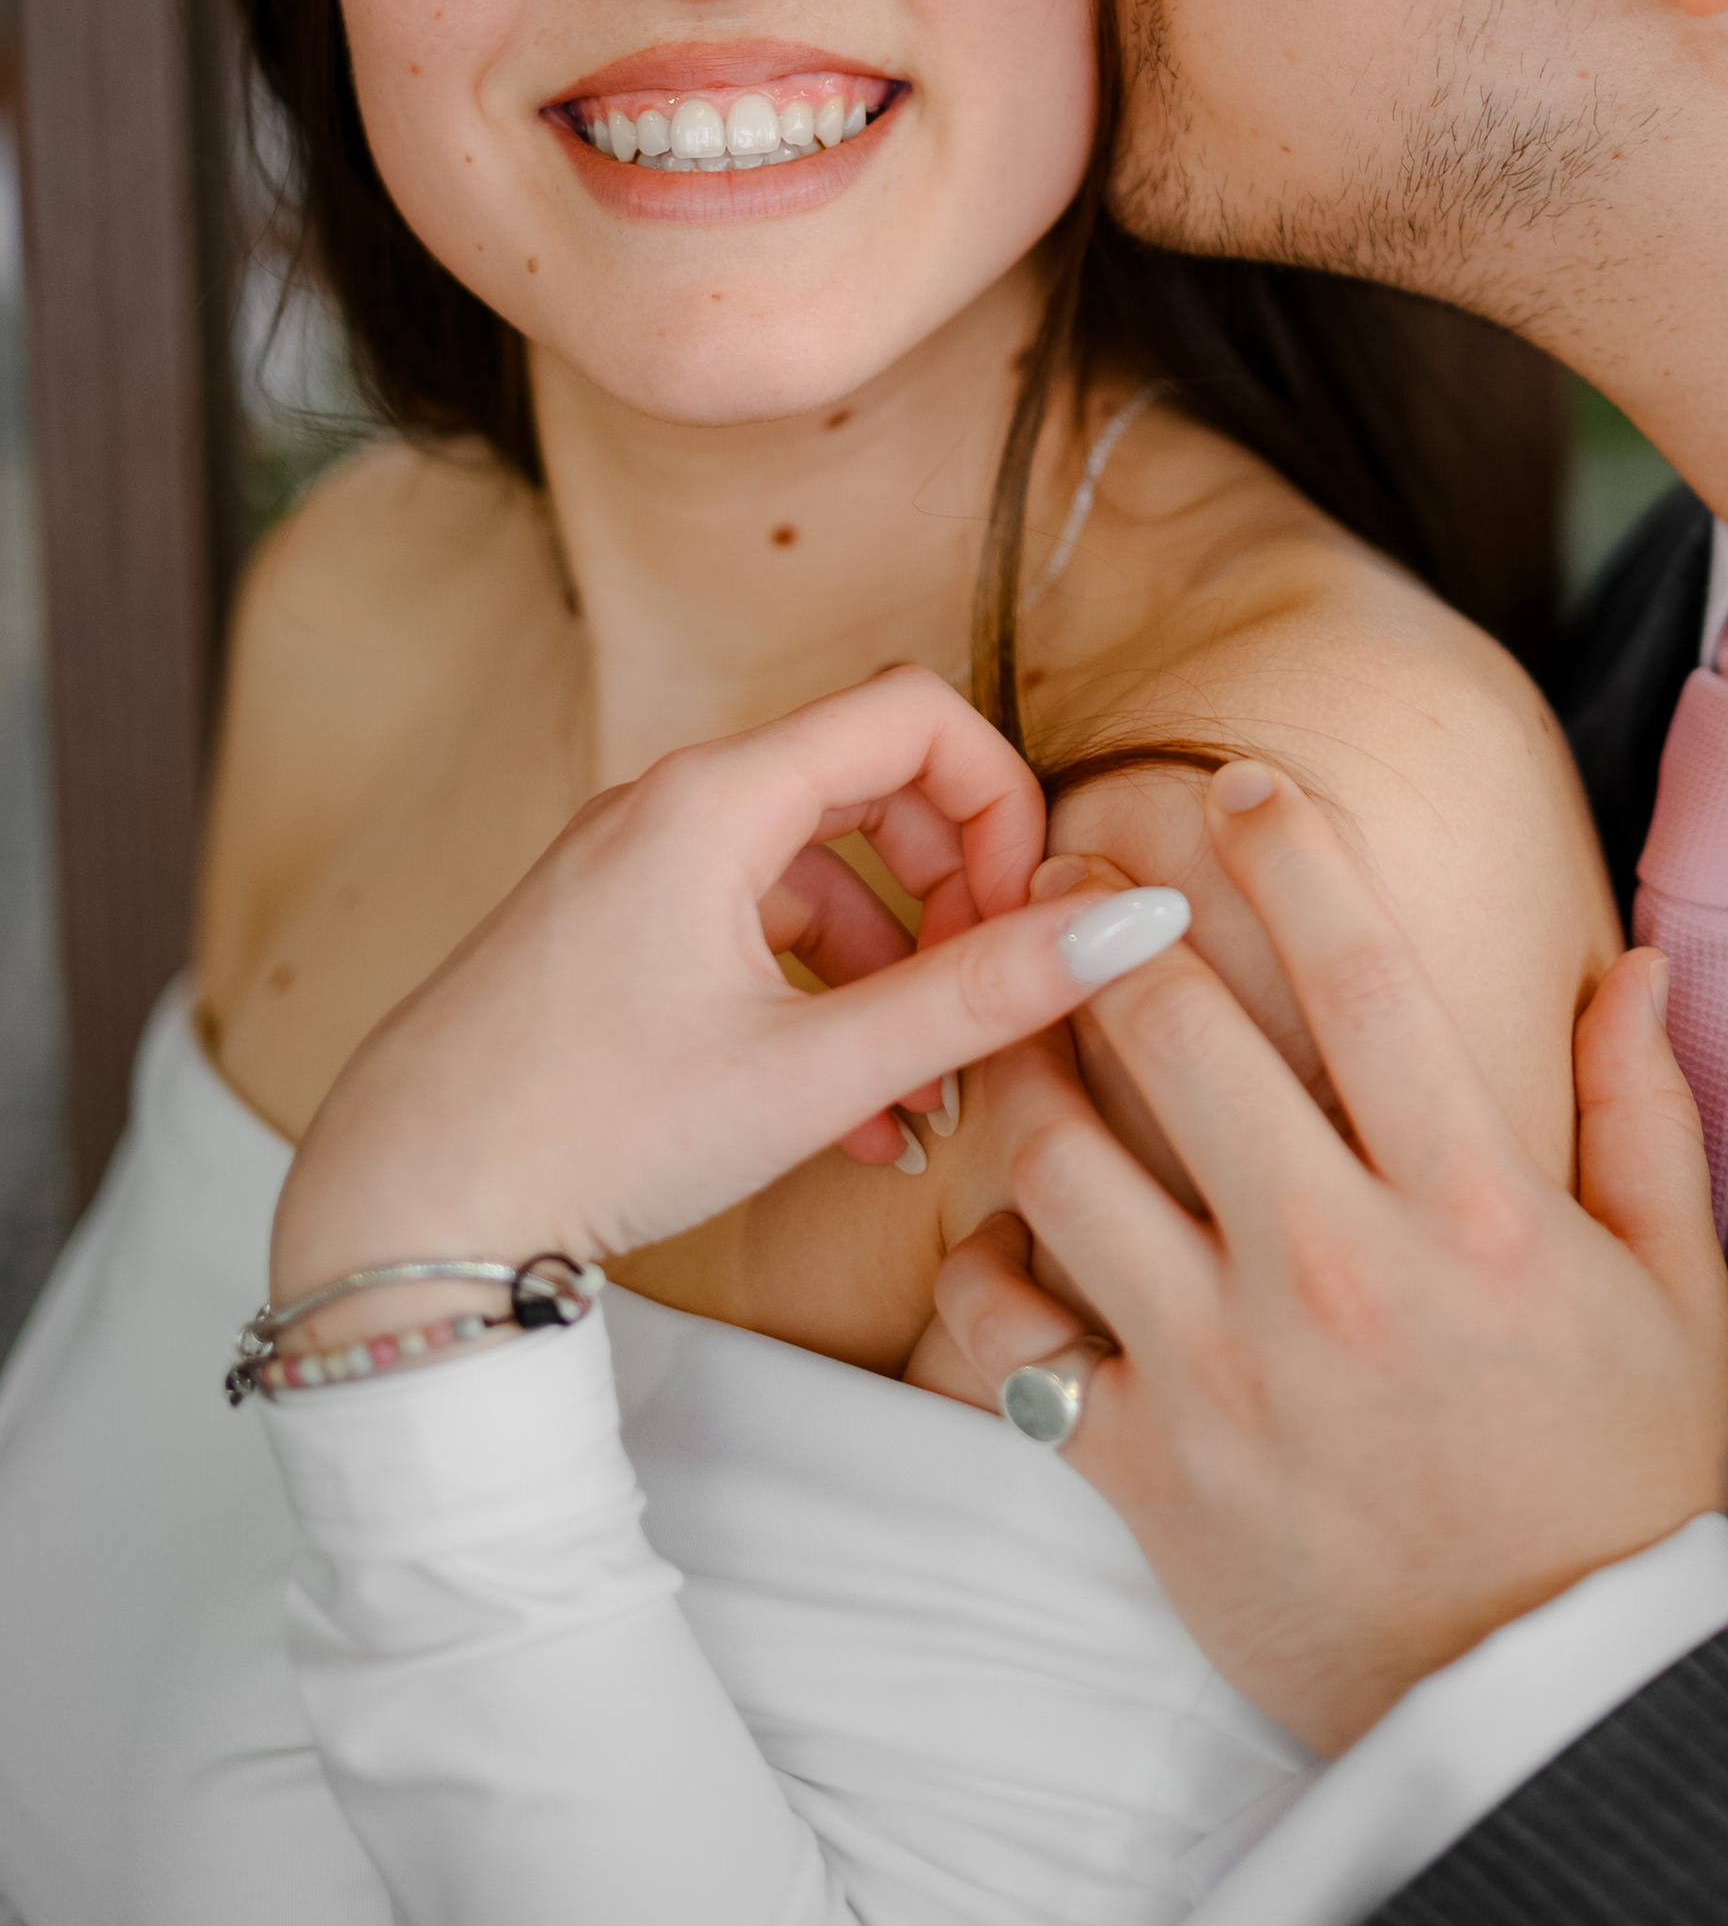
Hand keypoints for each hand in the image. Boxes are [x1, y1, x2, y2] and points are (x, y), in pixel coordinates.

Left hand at [270, 665, 1189, 1316]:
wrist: (399, 1210)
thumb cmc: (590, 1130)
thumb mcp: (813, 1071)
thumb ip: (980, 995)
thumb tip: (1131, 925)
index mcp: (718, 799)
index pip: (918, 715)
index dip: (1002, 804)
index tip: (1027, 917)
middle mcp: (671, 804)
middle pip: (874, 784)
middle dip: (957, 890)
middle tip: (989, 1000)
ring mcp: (632, 866)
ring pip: (816, 869)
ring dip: (895, 964)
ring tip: (927, 1095)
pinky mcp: (608, 931)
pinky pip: (751, 924)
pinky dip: (820, 993)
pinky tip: (853, 1116)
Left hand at [932, 763, 1727, 1755]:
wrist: (1542, 1702)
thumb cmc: (1615, 1480)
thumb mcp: (1675, 1289)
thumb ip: (1645, 1113)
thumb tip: (1627, 967)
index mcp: (1470, 1207)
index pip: (1360, 975)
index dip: (1287, 854)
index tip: (1238, 785)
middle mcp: (1333, 1264)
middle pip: (1175, 1033)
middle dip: (1115, 924)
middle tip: (1085, 870)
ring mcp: (1221, 1366)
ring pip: (1059, 1160)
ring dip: (1028, 1073)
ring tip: (1021, 1029)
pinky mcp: (1141, 1463)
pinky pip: (1005, 1332)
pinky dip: (988, 1269)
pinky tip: (1019, 1233)